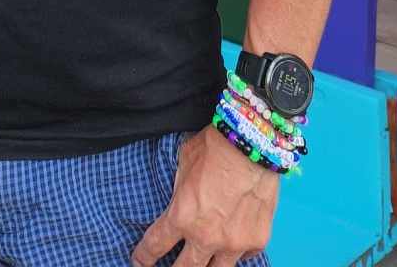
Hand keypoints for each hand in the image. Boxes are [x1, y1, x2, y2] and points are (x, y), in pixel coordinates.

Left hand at [130, 126, 279, 266]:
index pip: (155, 245)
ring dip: (208, 266)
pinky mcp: (257, 240)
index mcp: (182, 217)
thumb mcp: (185, 162)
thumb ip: (181, 187)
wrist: (253, 143)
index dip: (144, 256)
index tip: (140, 261)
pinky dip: (238, 252)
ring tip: (204, 263)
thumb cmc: (216, 146)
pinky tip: (235, 245)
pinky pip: (245, 256)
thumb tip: (182, 194)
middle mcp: (205, 237)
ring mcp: (233, 243)